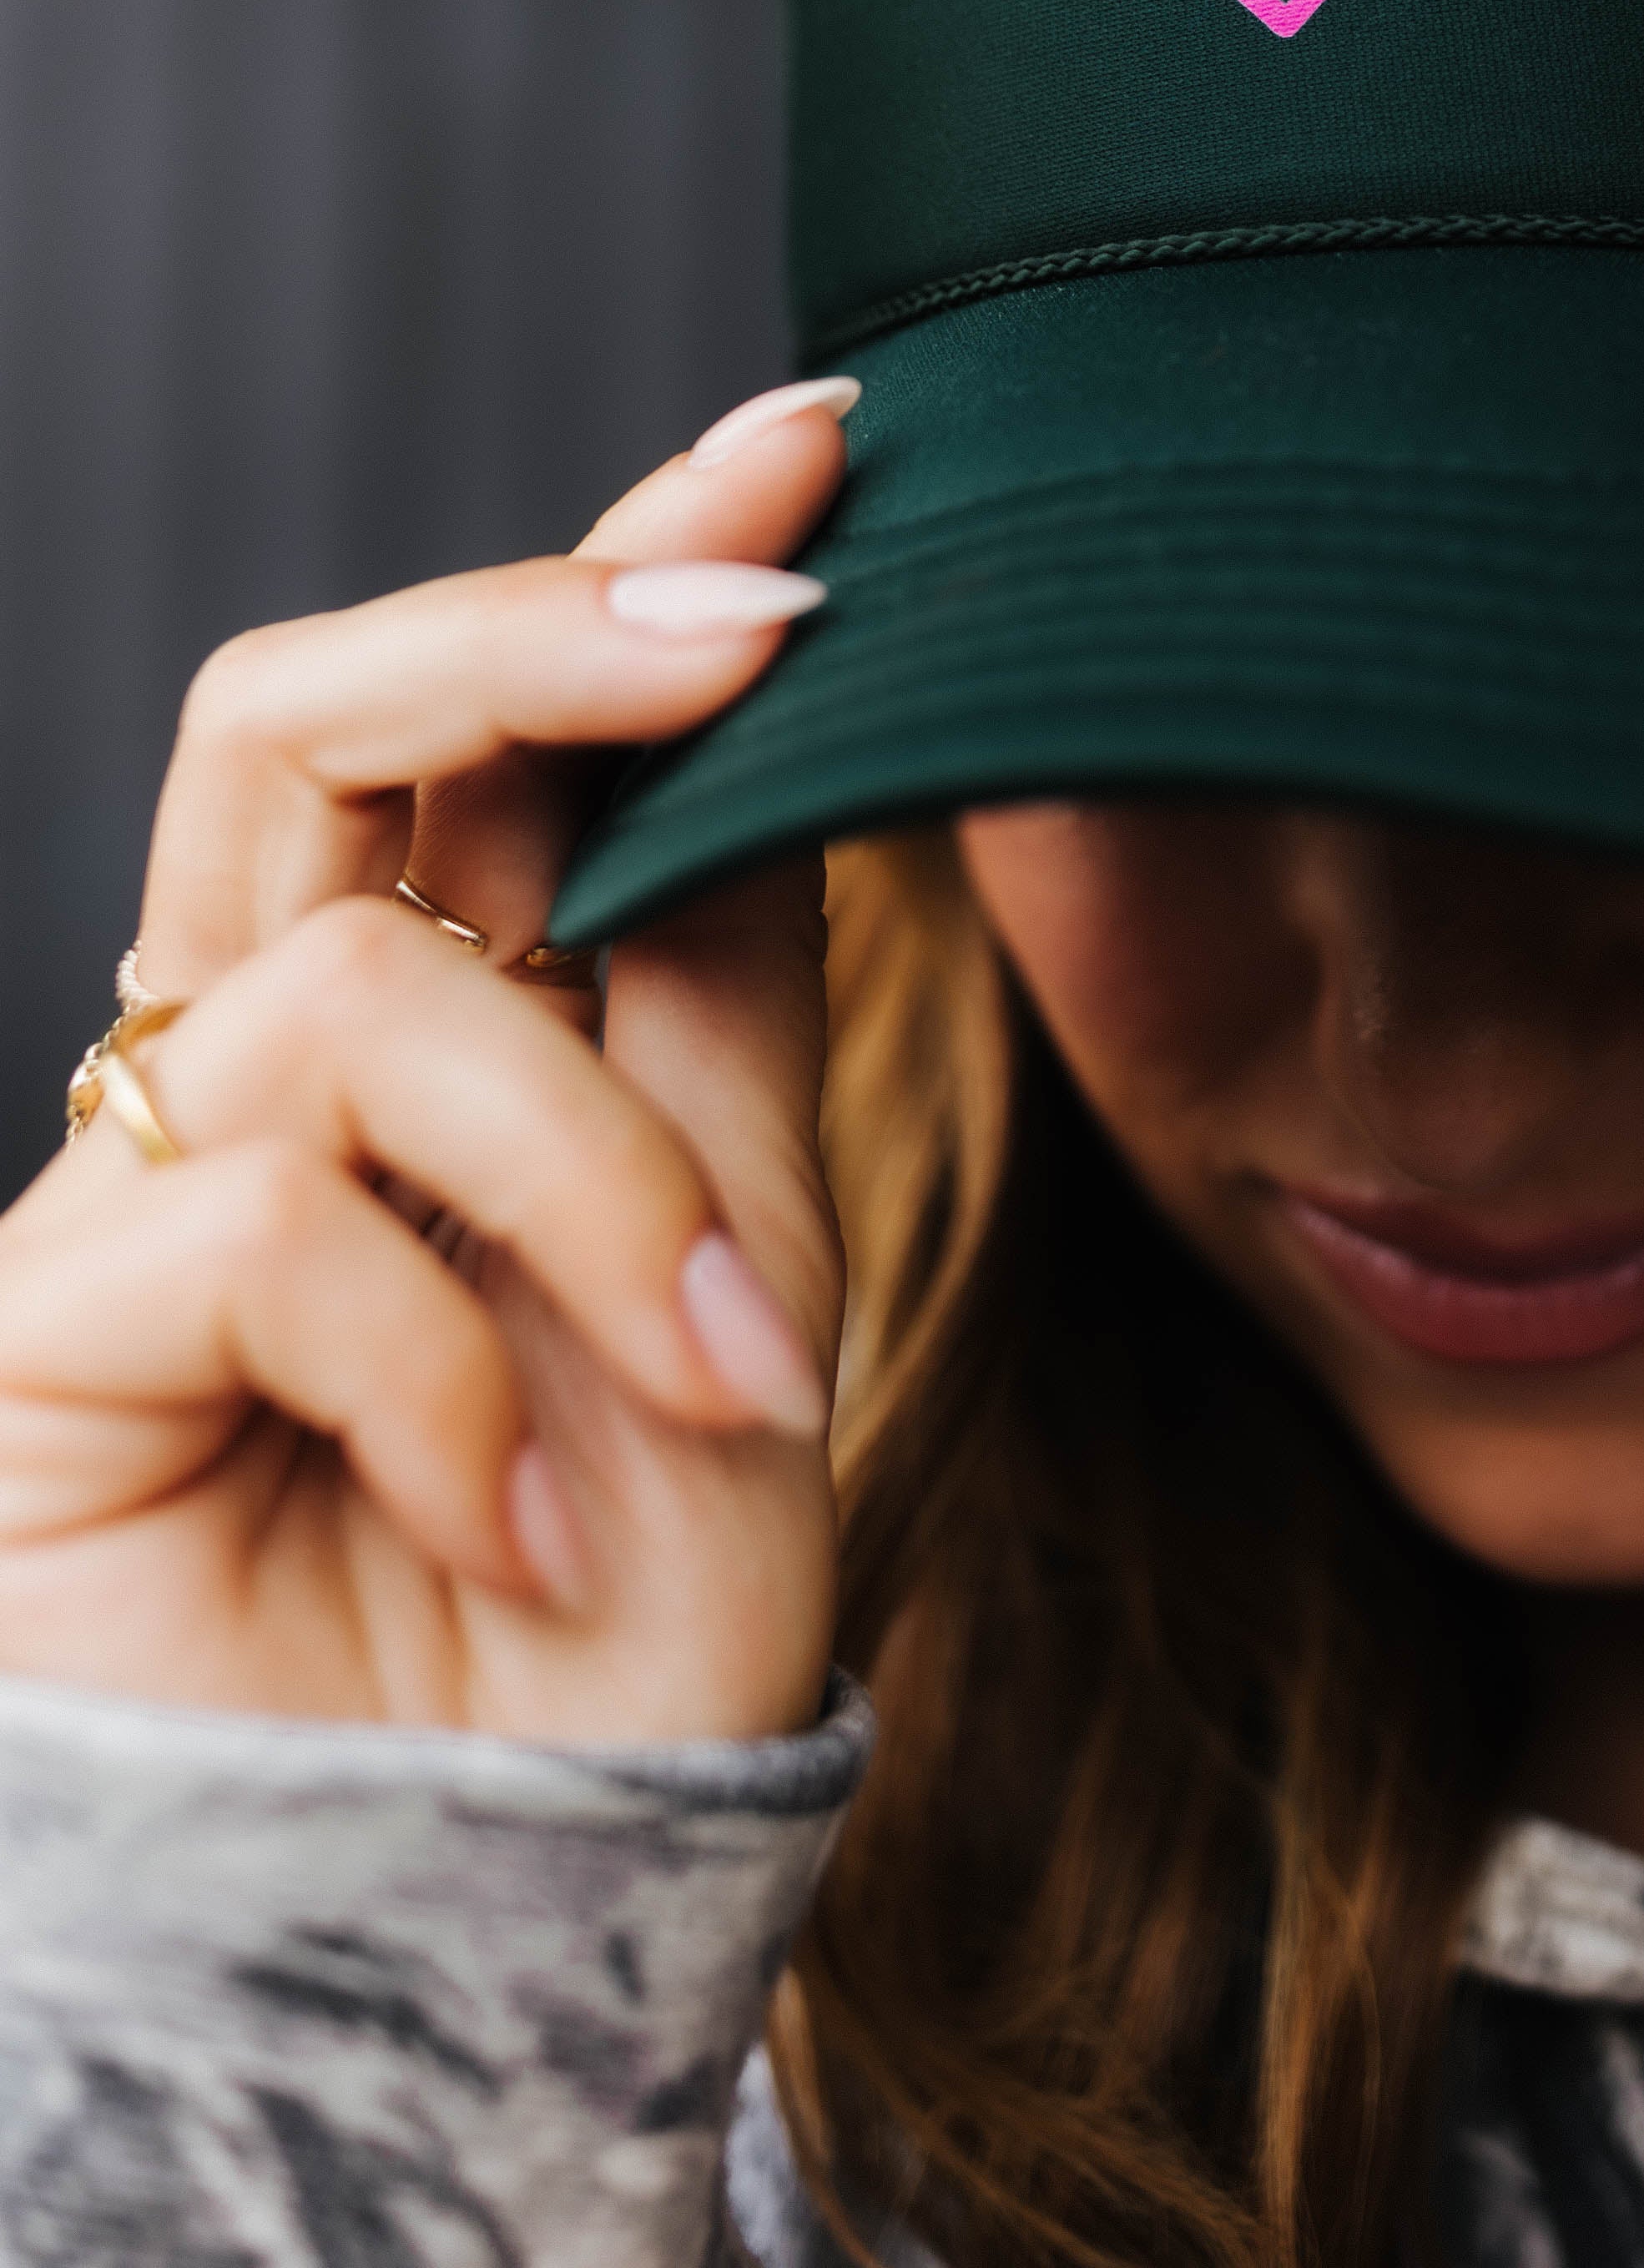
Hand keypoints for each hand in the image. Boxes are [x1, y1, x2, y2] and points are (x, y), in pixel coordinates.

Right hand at [0, 390, 853, 1740]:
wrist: (492, 1944)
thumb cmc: (618, 1626)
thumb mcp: (742, 1250)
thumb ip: (719, 983)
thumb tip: (783, 690)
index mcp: (425, 1026)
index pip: (490, 733)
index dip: (628, 555)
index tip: (820, 443)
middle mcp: (244, 1070)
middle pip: (300, 714)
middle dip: (538, 626)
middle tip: (771, 621)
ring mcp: (122, 1195)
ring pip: (360, 992)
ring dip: (598, 1181)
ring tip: (720, 1376)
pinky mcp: (28, 1344)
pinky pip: (271, 1224)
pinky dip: (460, 1371)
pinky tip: (524, 1526)